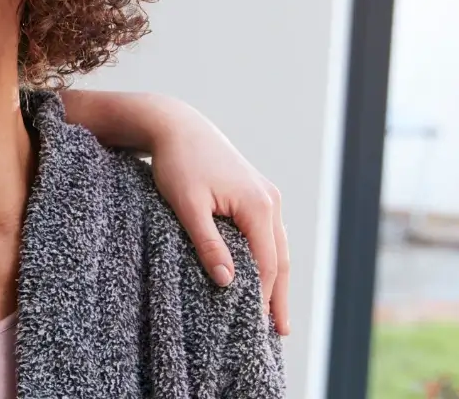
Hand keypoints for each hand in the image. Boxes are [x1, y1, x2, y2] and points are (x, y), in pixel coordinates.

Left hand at [147, 101, 290, 335]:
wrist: (177, 125)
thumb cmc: (178, 164)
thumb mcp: (187, 206)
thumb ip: (208, 244)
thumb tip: (228, 282)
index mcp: (258, 206)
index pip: (267, 264)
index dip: (263, 298)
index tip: (256, 329)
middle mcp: (270, 201)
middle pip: (281, 259)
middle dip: (279, 296)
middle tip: (279, 333)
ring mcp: (267, 195)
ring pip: (278, 247)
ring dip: (277, 280)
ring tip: (274, 314)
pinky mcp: (257, 193)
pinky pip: (269, 234)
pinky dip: (269, 259)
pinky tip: (264, 276)